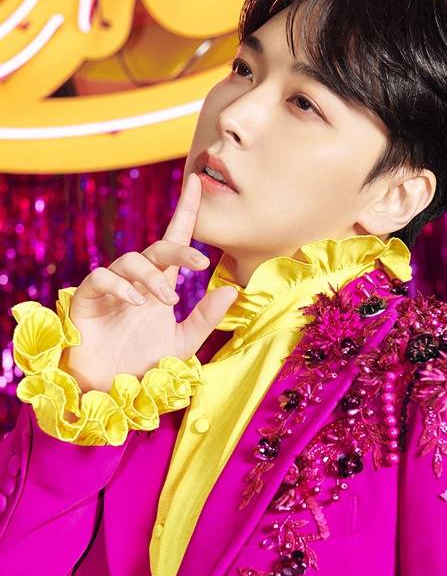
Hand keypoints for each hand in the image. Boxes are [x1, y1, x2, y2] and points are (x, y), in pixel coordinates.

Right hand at [59, 172, 236, 391]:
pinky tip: (136, 301)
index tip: (196, 184)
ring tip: (168, 301)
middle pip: (156, 248)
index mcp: (160, 286)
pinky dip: (120, 285)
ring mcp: (111, 288)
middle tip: (200, 265)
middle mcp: (137, 282)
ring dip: (152, 276)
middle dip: (178, 249)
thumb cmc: (143, 364)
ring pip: (130, 260)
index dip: (185, 212)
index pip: (175, 241)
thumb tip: (231, 289)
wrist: (108, 391)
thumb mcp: (182, 343)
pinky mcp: (87, 298)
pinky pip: (101, 278)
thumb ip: (205, 318)